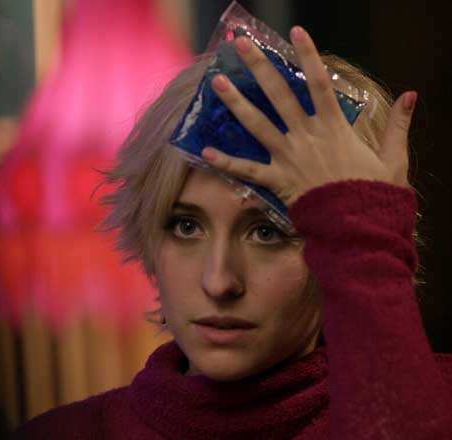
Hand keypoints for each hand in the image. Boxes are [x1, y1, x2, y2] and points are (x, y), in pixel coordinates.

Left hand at [202, 27, 416, 205]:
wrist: (356, 229)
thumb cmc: (374, 196)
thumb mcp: (393, 159)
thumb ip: (399, 126)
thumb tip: (411, 95)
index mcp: (334, 128)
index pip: (318, 83)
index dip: (308, 56)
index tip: (296, 33)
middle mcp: (306, 137)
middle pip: (279, 95)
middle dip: (259, 67)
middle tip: (240, 45)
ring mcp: (289, 158)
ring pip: (258, 125)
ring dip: (237, 103)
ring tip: (218, 82)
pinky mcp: (278, 182)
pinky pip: (248, 171)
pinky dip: (227, 163)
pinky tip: (206, 152)